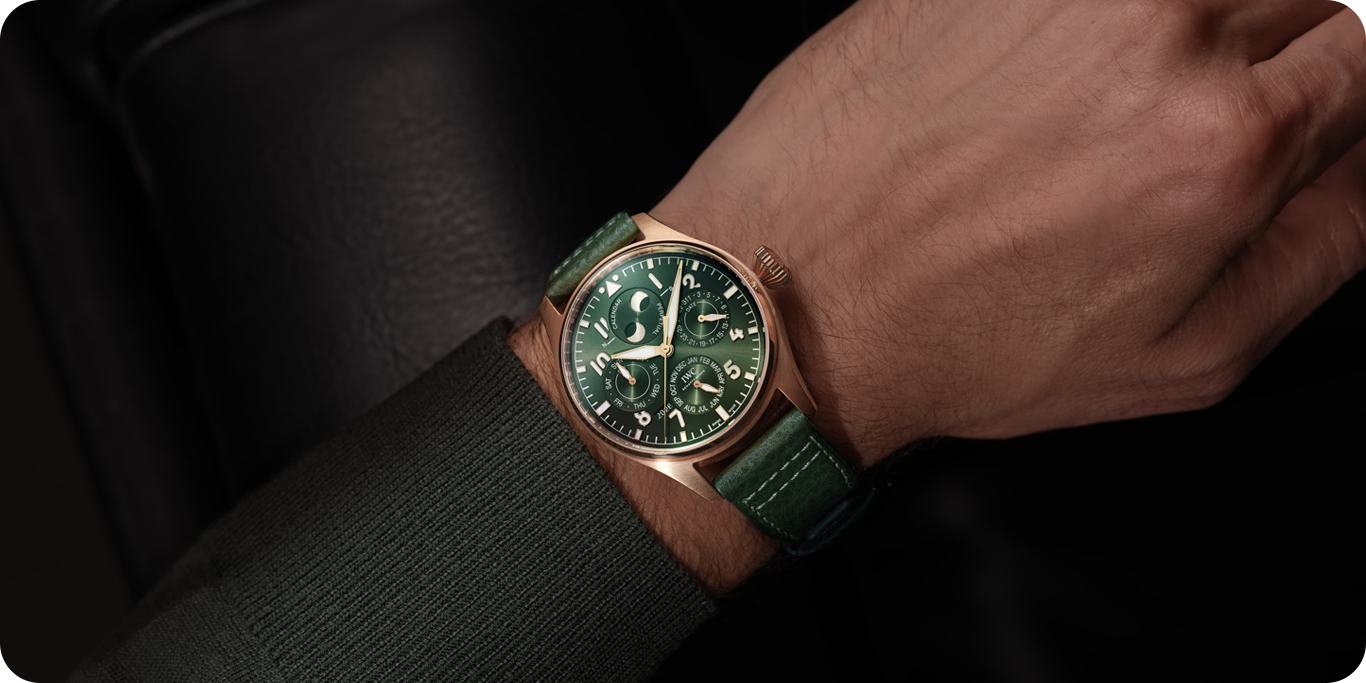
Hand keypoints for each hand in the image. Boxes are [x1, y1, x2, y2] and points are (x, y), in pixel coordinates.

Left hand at [514, 0, 1365, 593]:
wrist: (791, 297)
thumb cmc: (962, 340)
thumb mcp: (1184, 357)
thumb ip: (1324, 245)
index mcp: (1227, 139)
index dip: (1362, 66)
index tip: (1331, 96)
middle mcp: (1154, 30)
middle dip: (1295, 39)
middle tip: (1218, 117)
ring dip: (1198, 25)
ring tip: (1122, 108)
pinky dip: (1102, 20)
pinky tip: (1056, 84)